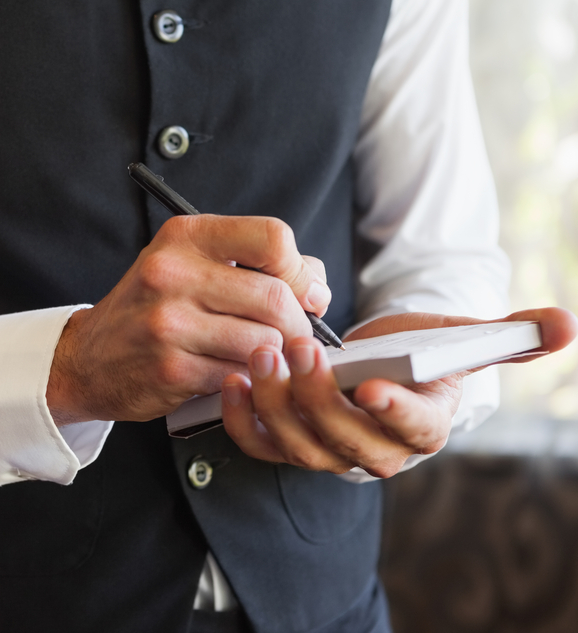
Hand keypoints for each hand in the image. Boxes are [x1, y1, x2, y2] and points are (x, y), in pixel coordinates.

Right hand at [47, 215, 331, 424]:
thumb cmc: (150, 308)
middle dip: (299, 324)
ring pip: (264, 342)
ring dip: (276, 357)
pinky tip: (236, 374)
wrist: (89, 358)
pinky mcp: (172, 369)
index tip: (305, 291)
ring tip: (264, 357)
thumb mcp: (188, 265)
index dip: (301, 269)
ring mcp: (169, 323)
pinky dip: (249, 379)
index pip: (272, 238)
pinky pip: (240, 375)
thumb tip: (315, 284)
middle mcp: (172, 273)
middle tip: (296, 336)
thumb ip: (252, 263)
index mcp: (184, 237)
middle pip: (276, 297)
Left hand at [221, 308, 577, 476]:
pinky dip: (242, 421)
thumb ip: (509, 335)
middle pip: (347, 441)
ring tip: (261, 356)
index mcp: (423, 426)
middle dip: (320, 399)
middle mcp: (376, 451)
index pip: (414, 431)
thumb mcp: (465, 340)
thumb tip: (566, 325)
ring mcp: (329, 451)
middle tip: (298, 351)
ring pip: (300, 446)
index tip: (373, 387)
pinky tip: (232, 382)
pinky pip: (262, 445)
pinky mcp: (289, 442)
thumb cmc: (424, 353)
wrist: (381, 365)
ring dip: (277, 405)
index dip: (396, 412)